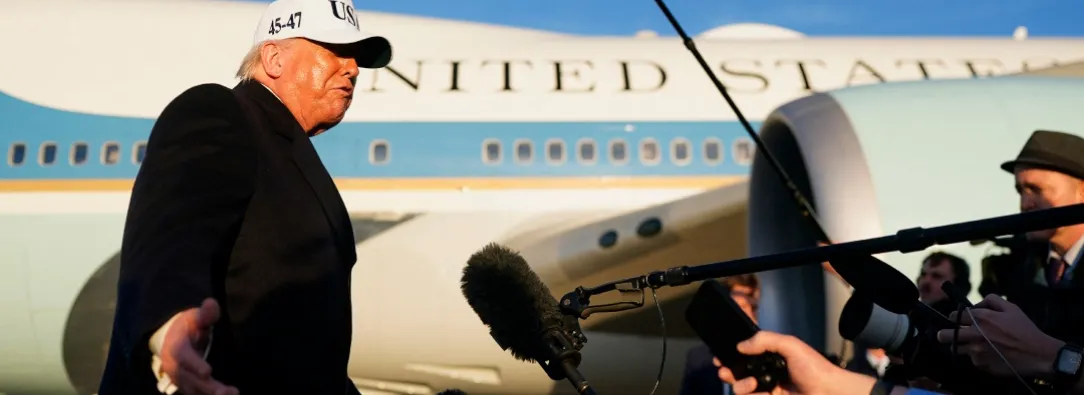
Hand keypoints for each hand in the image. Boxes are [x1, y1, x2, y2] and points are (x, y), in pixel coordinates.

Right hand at [160, 298, 237, 394]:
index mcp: (176, 347)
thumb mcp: (195, 317)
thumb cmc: (189, 327)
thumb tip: (211, 303)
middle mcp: (175, 367)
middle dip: (207, 387)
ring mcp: (180, 379)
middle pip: (190, 379)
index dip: (195, 365)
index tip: (207, 372)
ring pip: (194, 390)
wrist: (173, 340)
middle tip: (225, 392)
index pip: (184, 357)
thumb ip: (205, 314)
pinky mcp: (188, 387)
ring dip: (211, 394)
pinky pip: (198, 393)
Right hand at [714, 331, 875, 394]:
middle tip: (722, 369)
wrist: (828, 393)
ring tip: (748, 382)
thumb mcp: (790, 345)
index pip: (748, 353)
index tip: (721, 354)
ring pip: (742, 387)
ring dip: (738, 383)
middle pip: (740, 371)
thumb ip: (765, 340)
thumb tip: (740, 345)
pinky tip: (753, 387)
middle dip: (728, 370)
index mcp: (773, 356)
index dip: (733, 353)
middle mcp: (768, 371)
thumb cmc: (814, 368)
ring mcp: (768, 388)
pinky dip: (747, 393)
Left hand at [935, 294, 1063, 377]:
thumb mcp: (1012, 308)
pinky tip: (990, 355)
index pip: (955, 316)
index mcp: (981, 318)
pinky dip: (978, 357)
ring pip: (957, 349)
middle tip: (949, 335)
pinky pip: (973, 360)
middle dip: (944, 334)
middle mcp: (974, 334)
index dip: (956, 317)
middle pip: (945, 335)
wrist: (1038, 354)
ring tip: (972, 346)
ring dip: (962, 347)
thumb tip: (975, 304)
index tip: (959, 320)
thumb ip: (991, 300)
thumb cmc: (1025, 329)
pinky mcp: (981, 364)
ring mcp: (976, 351)